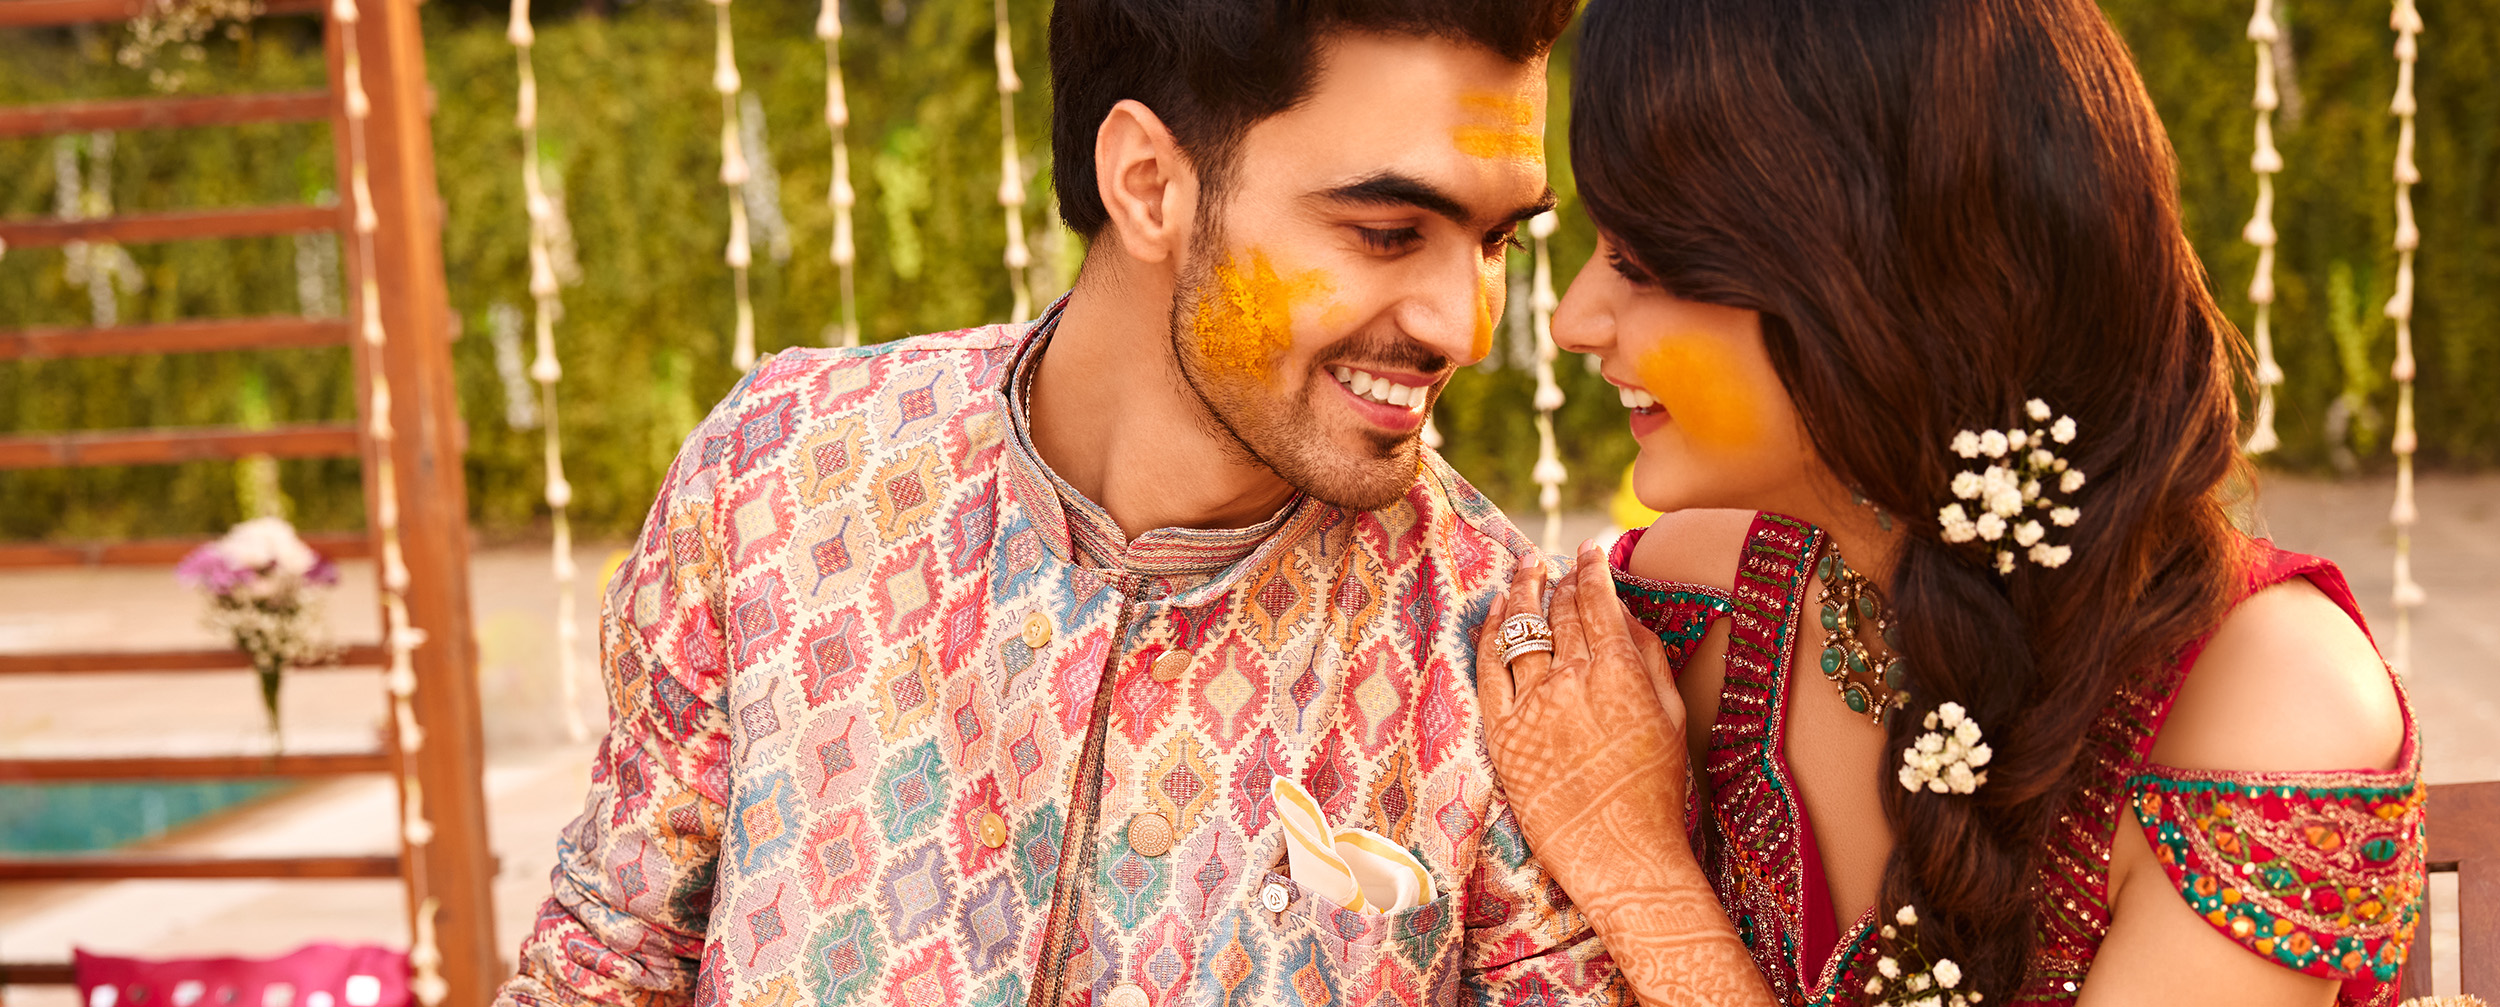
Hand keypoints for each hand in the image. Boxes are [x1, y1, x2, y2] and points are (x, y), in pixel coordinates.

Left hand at [1479, 540, 1696, 891]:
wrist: (1622, 856)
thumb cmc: (1656, 793)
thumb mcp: (1672, 717)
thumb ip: (1650, 658)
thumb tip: (1626, 614)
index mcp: (1620, 673)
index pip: (1599, 602)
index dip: (1593, 569)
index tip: (1591, 550)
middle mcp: (1573, 680)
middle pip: (1561, 611)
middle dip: (1561, 578)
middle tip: (1560, 562)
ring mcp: (1532, 705)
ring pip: (1522, 629)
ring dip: (1524, 591)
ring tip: (1526, 569)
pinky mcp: (1502, 733)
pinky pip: (1490, 668)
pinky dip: (1493, 632)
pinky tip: (1498, 610)